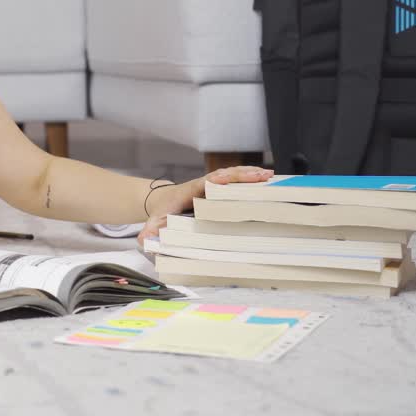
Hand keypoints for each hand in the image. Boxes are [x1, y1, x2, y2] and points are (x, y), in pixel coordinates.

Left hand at [136, 166, 273, 247]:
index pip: (206, 182)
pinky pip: (237, 181)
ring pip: (234, 175)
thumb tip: (144, 241)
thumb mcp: (154, 221)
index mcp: (190, 190)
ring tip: (271, 176)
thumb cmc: (162, 212)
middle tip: (263, 175)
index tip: (228, 179)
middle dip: (243, 175)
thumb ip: (149, 231)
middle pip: (226, 175)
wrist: (162, 200)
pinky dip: (251, 179)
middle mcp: (204, 183)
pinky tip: (268, 181)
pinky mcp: (220, 187)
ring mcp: (213, 183)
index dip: (218, 180)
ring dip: (251, 175)